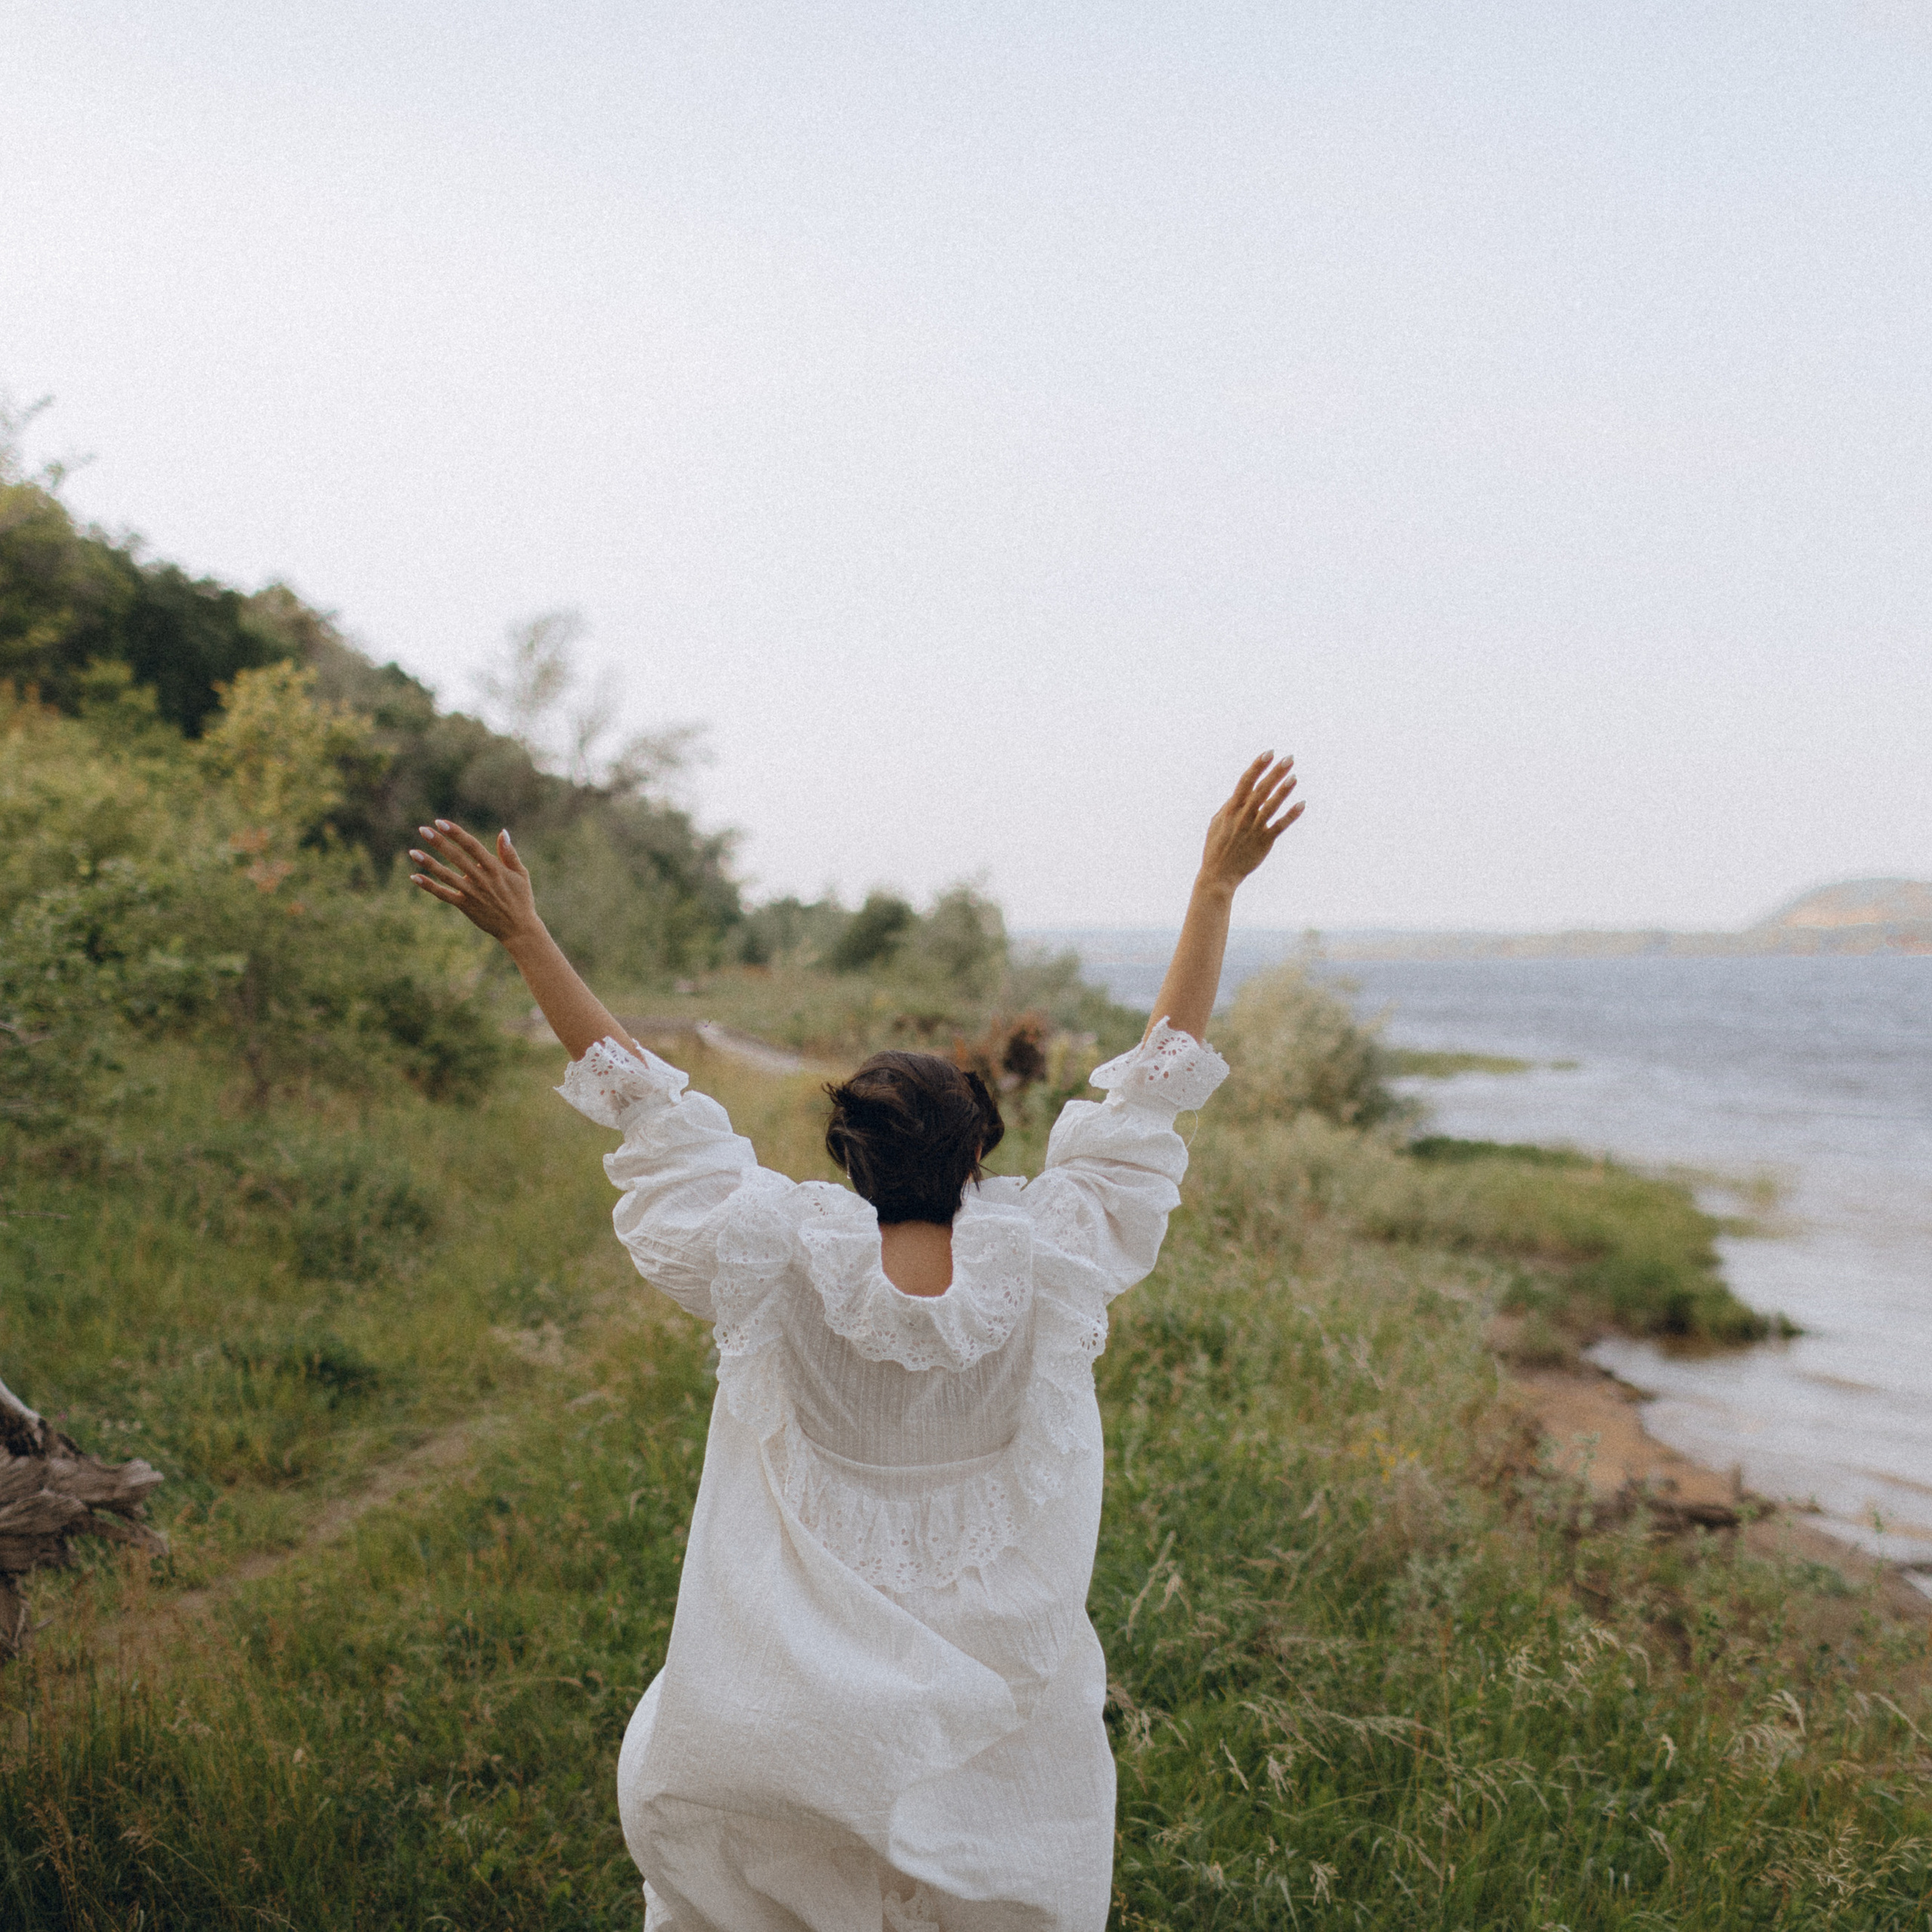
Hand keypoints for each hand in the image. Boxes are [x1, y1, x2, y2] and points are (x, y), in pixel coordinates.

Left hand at [408, 821, 540, 944]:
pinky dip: (429, 886)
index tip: (441, 823)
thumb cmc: (522, 899)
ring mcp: (472, 893)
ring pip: (446, 876)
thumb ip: (509, 853)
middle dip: (439, 843)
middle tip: (423, 830)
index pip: (471, 846)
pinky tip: (415, 877)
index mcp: (495, 868)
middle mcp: (481, 879)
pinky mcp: (465, 906)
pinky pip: (444, 895)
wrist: (519, 929)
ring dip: (429, 863)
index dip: (456, 833)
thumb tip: (503, 832)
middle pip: (456, 857)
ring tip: (413, 852)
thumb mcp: (521, 874)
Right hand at [1198, 753, 1302, 893]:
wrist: (1219, 874)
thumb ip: (1229, 806)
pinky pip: (1280, 825)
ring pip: (1272, 806)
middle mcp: (1243, 817)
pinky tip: (1302, 804)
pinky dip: (1291, 815)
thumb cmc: (1216, 846)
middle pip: (1261, 790)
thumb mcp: (1216, 823)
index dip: (1258, 766)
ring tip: (1295, 776)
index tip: (1269, 753)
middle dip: (1275, 773)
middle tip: (1289, 758)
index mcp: (1230, 809)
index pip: (1245, 782)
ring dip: (1284, 790)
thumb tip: (1241, 792)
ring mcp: (1254, 829)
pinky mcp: (1265, 841)